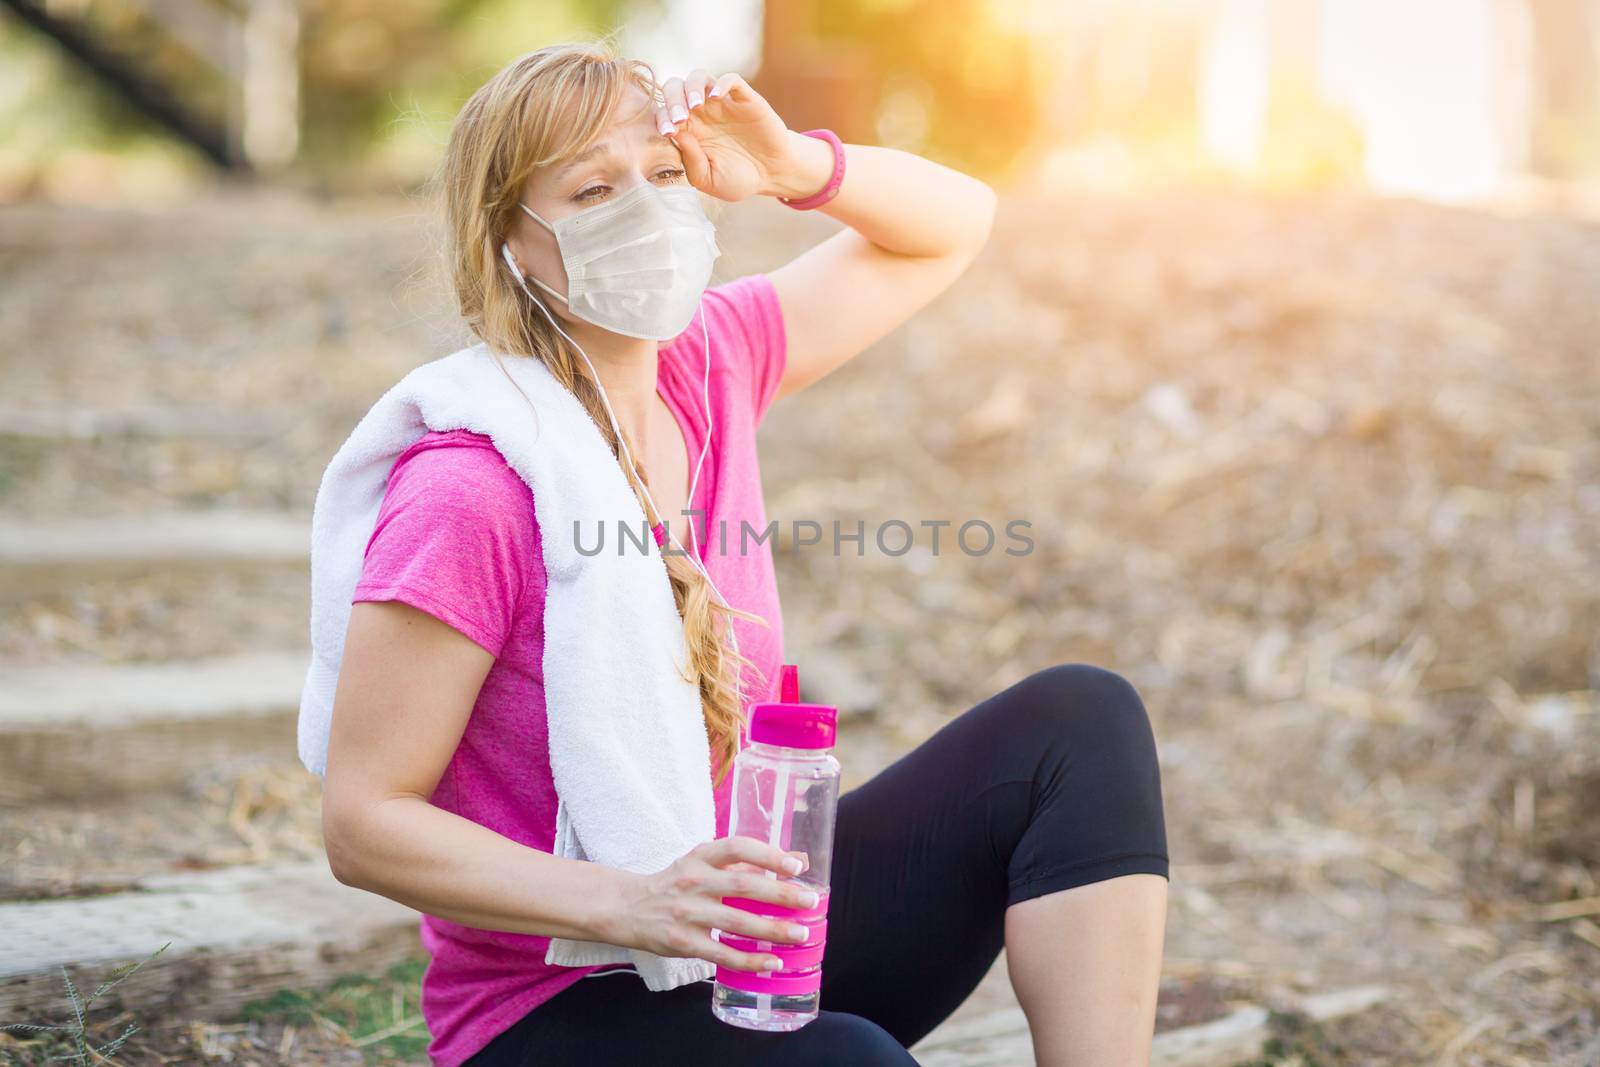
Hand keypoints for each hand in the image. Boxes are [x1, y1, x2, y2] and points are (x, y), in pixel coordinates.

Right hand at [603, 837, 819, 971]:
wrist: (629, 907)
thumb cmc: (677, 883)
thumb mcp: (706, 863)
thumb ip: (749, 862)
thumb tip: (799, 860)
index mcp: (701, 857)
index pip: (737, 849)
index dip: (768, 855)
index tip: (795, 866)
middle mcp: (694, 882)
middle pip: (743, 886)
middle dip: (780, 895)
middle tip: (810, 902)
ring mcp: (688, 913)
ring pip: (737, 923)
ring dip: (772, 930)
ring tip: (800, 934)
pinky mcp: (684, 942)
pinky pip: (722, 954)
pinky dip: (749, 960)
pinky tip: (772, 962)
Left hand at [656, 70, 805, 202]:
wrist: (772, 174)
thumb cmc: (738, 179)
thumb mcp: (709, 180)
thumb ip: (692, 161)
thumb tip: (676, 134)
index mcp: (687, 131)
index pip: (664, 113)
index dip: (662, 118)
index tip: (668, 132)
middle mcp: (700, 113)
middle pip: (675, 88)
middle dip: (672, 100)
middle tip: (679, 119)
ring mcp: (721, 103)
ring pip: (698, 77)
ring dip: (691, 87)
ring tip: (695, 106)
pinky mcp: (744, 99)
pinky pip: (730, 79)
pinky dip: (722, 83)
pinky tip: (717, 97)